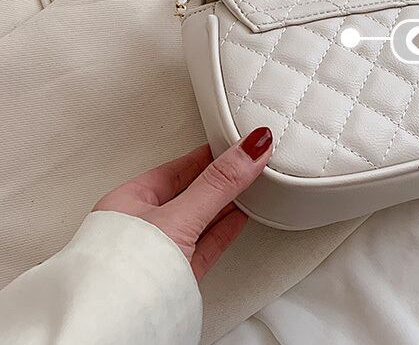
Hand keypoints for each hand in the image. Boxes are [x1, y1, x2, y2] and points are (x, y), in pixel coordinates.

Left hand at [93, 127, 272, 280]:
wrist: (117, 330)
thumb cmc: (124, 274)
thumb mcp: (180, 216)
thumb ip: (218, 183)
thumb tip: (248, 149)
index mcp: (127, 203)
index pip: (176, 168)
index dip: (207, 155)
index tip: (233, 144)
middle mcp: (138, 228)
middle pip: (188, 193)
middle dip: (217, 179)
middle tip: (245, 163)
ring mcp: (156, 254)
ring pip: (198, 220)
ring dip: (224, 204)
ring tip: (247, 187)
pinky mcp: (174, 279)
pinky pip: (204, 245)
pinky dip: (224, 230)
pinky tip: (237, 219)